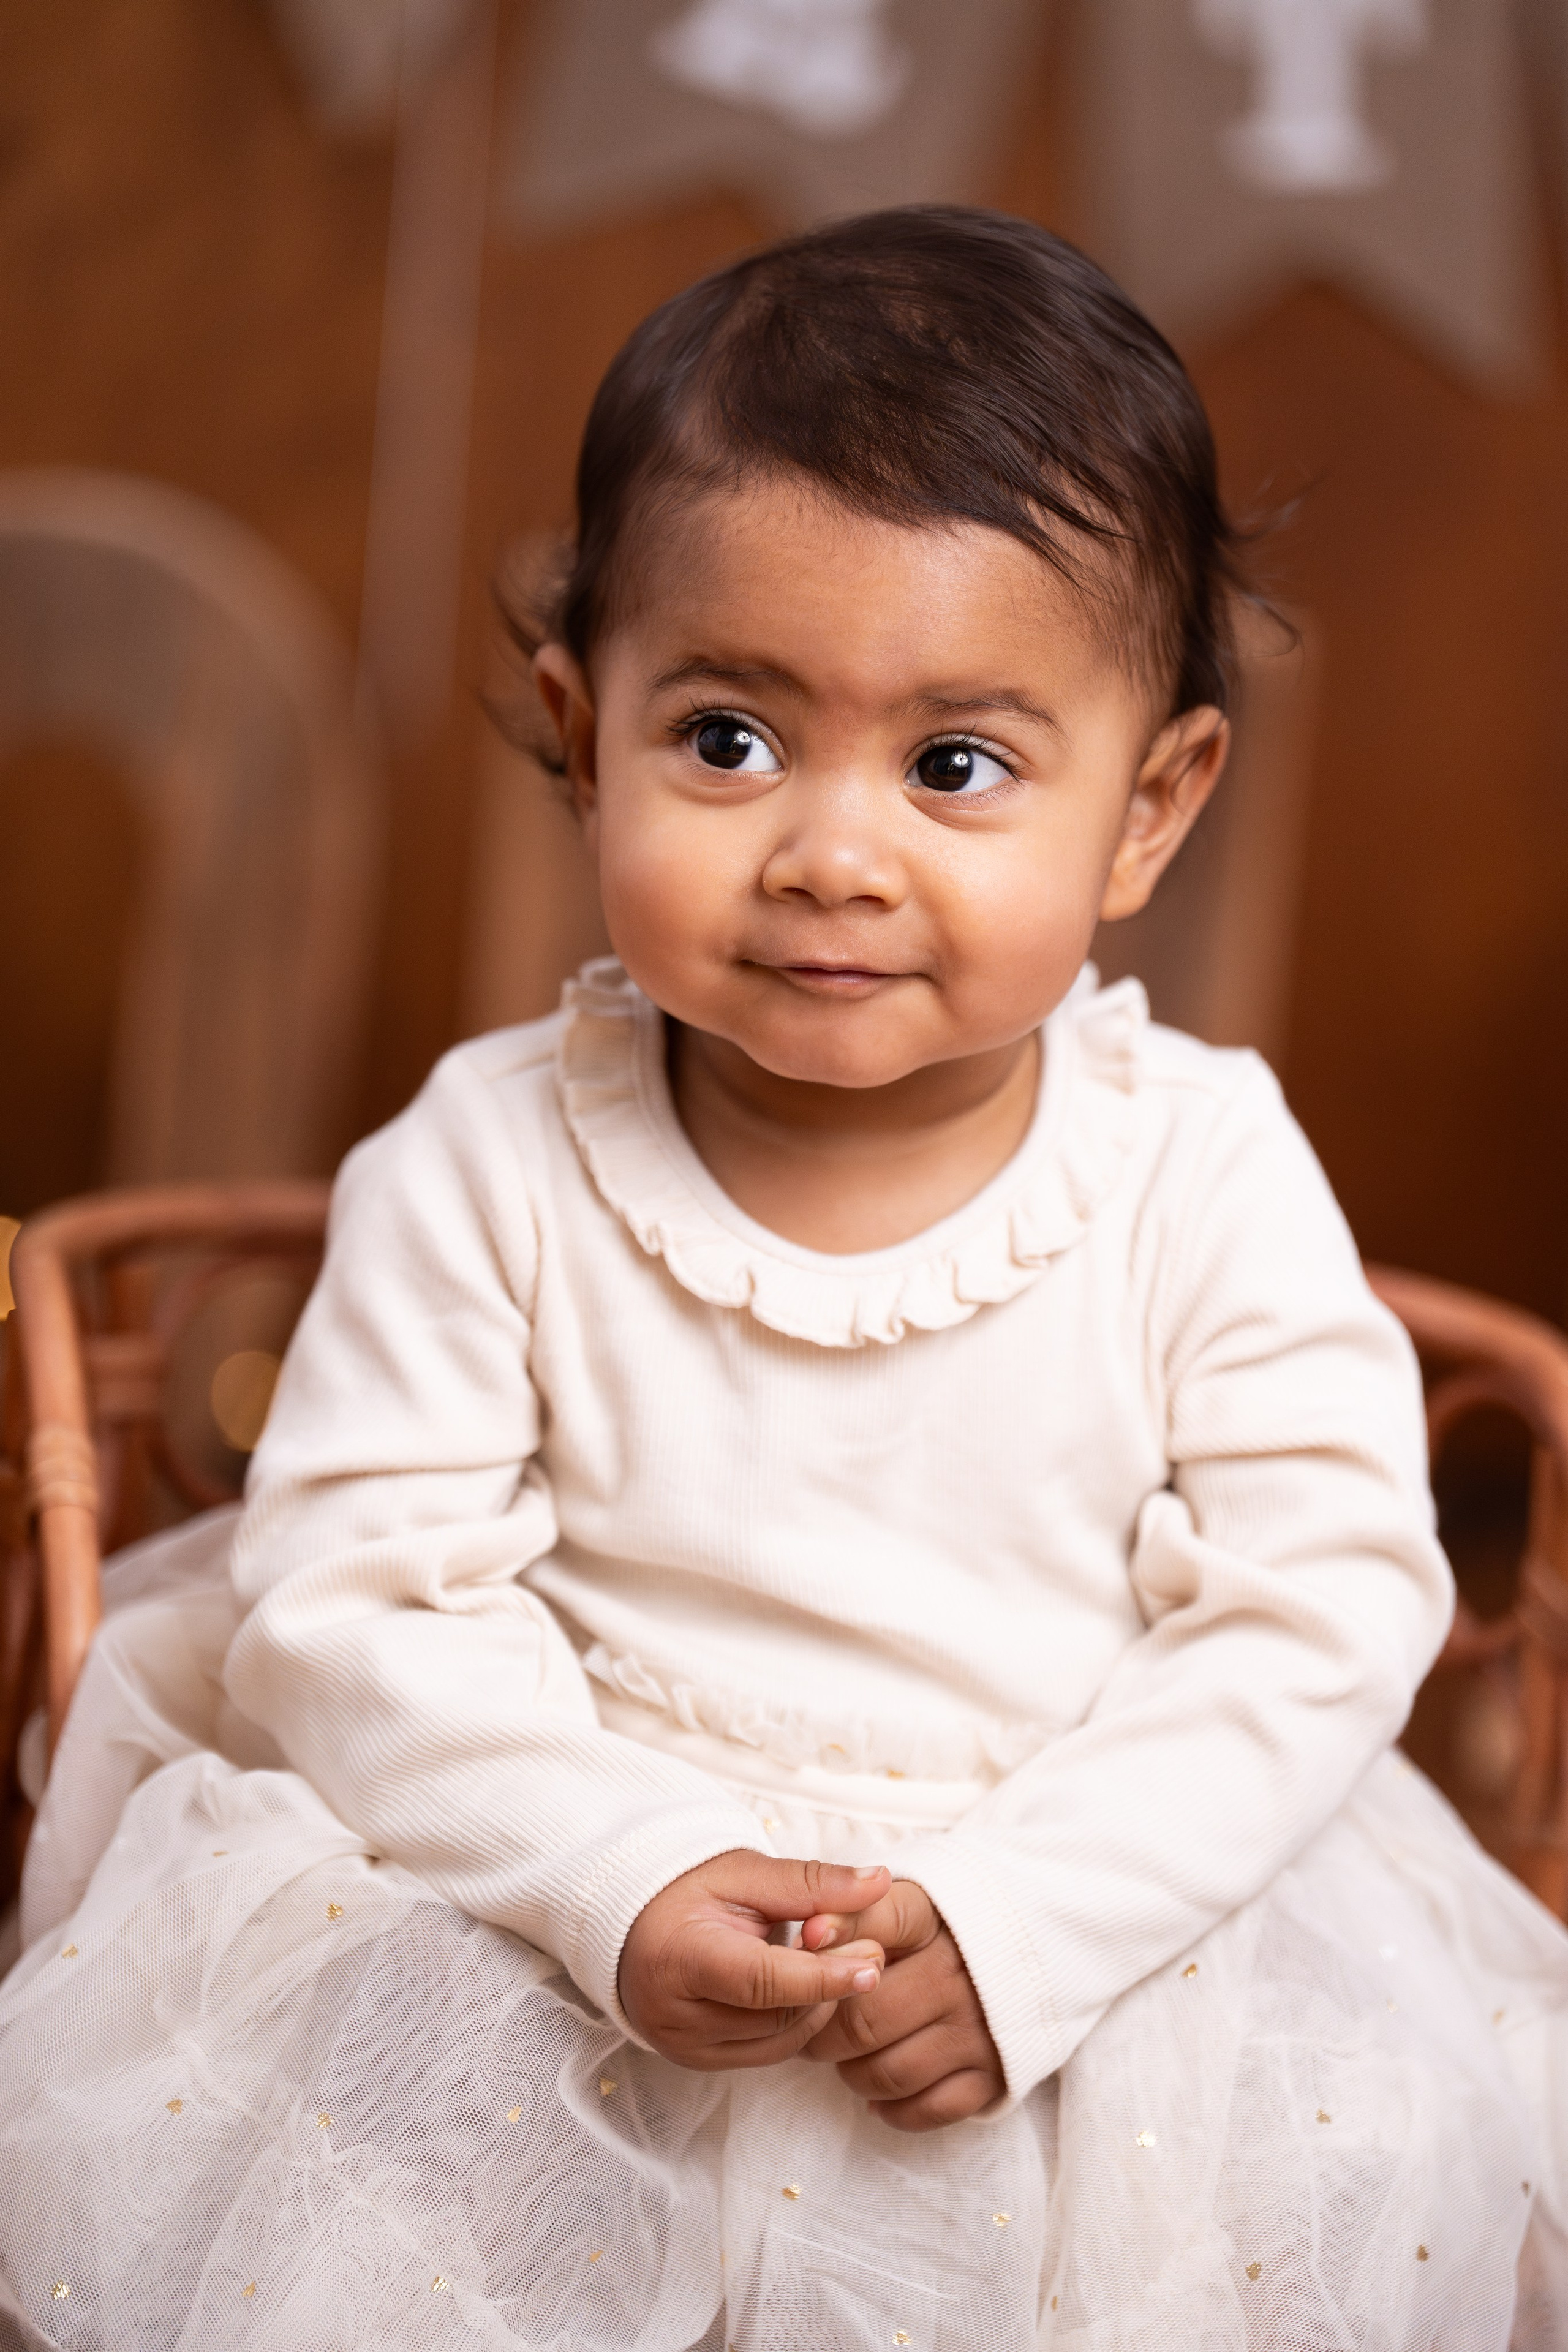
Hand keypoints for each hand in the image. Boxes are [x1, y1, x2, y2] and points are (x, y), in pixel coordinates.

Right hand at [619, 1852, 891, 2070]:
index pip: (760, 1981)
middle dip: (828, 1986)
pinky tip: (804, 1986)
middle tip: (871, 1952)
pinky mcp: (698, 2063)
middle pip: (775, 2016)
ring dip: (818, 2005)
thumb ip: (809, 1882)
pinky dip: (796, 2021)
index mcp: (675, 1961)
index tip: (872, 1964)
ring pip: (779, 2042)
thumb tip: (878, 1882)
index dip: (821, 1975)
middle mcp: (674, 2019)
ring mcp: (684, 2048)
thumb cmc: (685, 1889)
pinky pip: (767, 2052)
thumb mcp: (743, 1872)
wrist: (633, 1922)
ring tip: (835, 1961)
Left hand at [800, 1879, 1002, 2130]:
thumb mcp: (913, 1899)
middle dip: (823, 2033)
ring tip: (847, 2055)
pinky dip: (893, 2108)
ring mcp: (979, 2027)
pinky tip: (879, 2091)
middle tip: (810, 2029)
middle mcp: (959, 1973)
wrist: (1038, 1951)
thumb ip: (859, 1909)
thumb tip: (807, 1934)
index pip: (879, 1921)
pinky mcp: (995, 2074)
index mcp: (936, 1918)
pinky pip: (928, 2110)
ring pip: (888, 2072)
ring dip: (852, 2073)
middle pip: (865, 2020)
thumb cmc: (949, 1926)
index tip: (806, 1941)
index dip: (836, 1933)